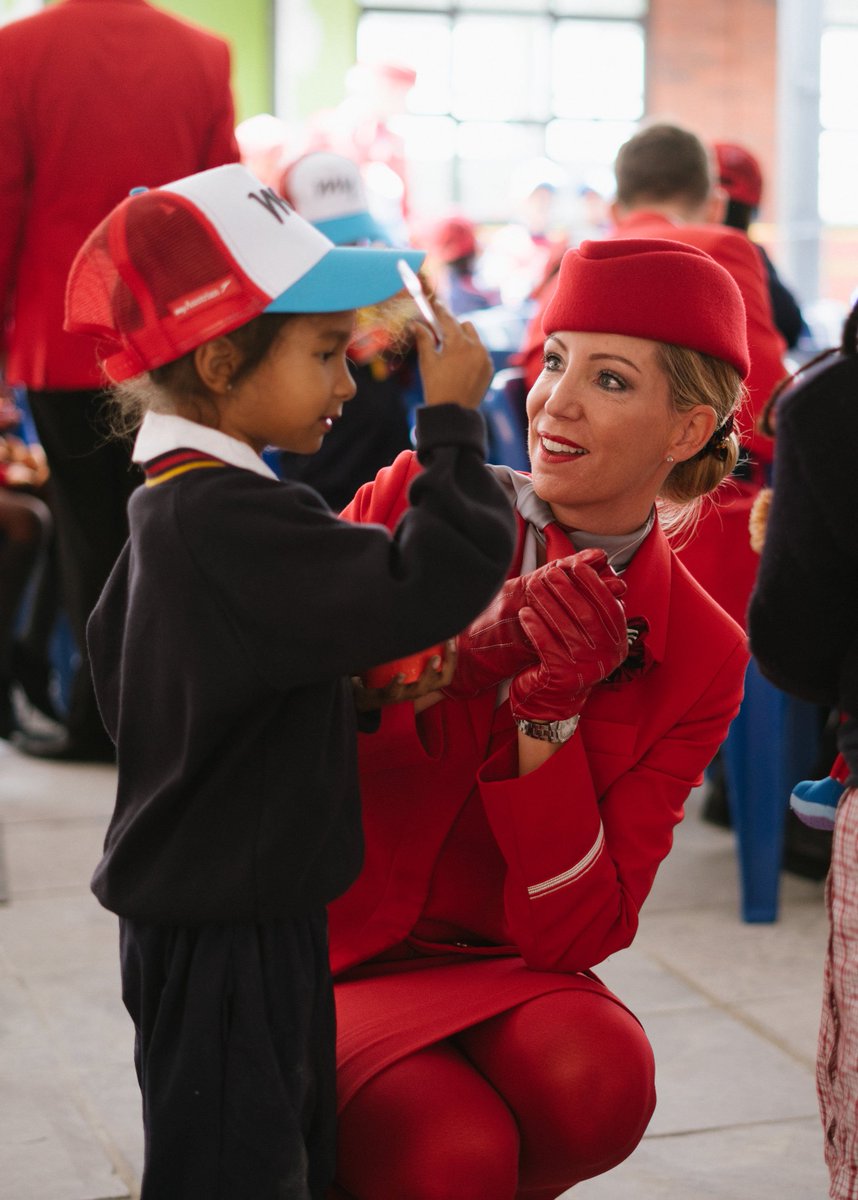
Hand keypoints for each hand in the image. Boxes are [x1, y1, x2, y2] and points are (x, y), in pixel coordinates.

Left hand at [353, 640, 456, 711]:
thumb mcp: (403, 662)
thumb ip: (412, 647)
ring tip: (434, 658)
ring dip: (429, 673)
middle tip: (448, 647)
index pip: (447, 672)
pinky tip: (399, 674)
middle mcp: (418, 690)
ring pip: (420, 688)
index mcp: (425, 682)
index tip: (452, 639)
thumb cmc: (388, 674)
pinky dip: (397, 683)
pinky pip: (393, 691)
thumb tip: (420, 618)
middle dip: (448, 664)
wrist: (365, 694)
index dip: (453, 657)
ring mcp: (404, 694)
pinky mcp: (386, 696)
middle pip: (441, 681)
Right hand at [413, 298, 492, 410]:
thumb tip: (416, 324)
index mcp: (458, 343)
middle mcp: (475, 346)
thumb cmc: (436, 387)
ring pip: (474, 339)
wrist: (453, 413)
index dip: (440, 310)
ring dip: (464, 340)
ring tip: (451, 353)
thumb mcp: (427, 362)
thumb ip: (424, 339)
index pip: (448, 318)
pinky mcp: (489, 368)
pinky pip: (481, 353)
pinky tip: (461, 366)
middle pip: (464, 325)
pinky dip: (471, 354)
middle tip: (441, 335)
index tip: (435, 303)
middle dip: (453, 327)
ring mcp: (484, 357)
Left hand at [509, 552, 628, 723]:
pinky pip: (547, 645)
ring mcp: (586, 669)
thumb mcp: (584, 632)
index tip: (576, 565)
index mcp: (618, 642)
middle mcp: (608, 657)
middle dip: (567, 589)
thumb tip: (597, 559)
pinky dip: (535, 627)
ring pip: (566, 628)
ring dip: (548, 603)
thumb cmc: (567, 657)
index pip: (608, 607)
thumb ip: (590, 601)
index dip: (593, 584)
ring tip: (534, 586)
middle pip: (587, 614)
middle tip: (550, 572)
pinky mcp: (563, 678)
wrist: (551, 701)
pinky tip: (526, 613)